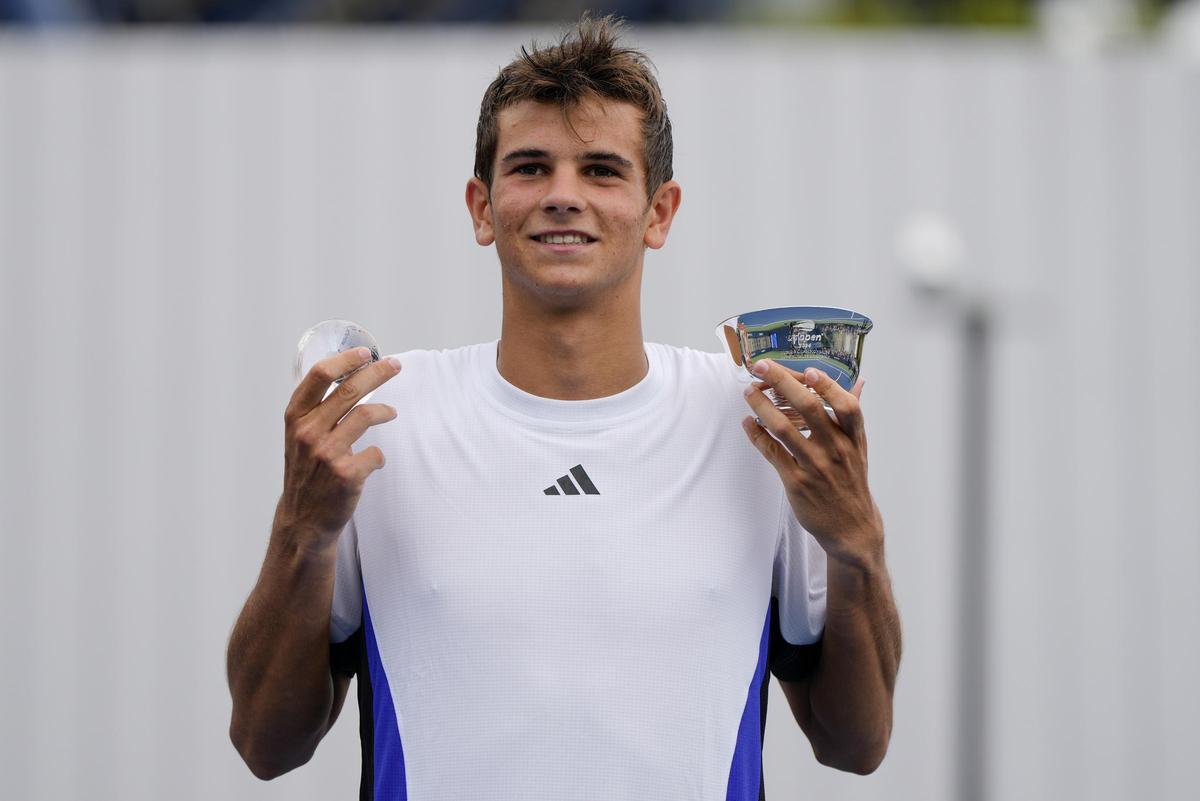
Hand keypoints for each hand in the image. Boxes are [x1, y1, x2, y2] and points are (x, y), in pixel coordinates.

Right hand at [275, 347, 401, 549]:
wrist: (303, 520)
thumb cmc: (306, 472)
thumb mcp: (299, 436)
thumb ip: (316, 410)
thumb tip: (349, 377)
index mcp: (295, 418)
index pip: (319, 375)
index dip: (345, 360)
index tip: (364, 352)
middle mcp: (308, 432)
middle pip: (349, 389)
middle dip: (377, 372)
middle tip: (395, 365)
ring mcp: (327, 453)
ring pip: (366, 415)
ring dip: (385, 410)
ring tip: (391, 412)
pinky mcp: (346, 474)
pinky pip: (375, 453)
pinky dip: (378, 456)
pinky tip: (374, 460)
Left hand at [741, 360, 882, 568]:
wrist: (851, 526)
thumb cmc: (852, 480)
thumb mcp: (859, 447)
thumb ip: (852, 415)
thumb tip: (858, 382)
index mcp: (853, 437)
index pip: (846, 405)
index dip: (828, 386)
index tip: (808, 371)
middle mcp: (836, 449)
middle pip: (809, 408)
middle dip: (782, 383)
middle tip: (762, 367)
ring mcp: (815, 465)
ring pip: (783, 428)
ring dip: (761, 406)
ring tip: (748, 392)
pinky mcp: (795, 482)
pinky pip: (771, 452)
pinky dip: (756, 435)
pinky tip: (748, 422)